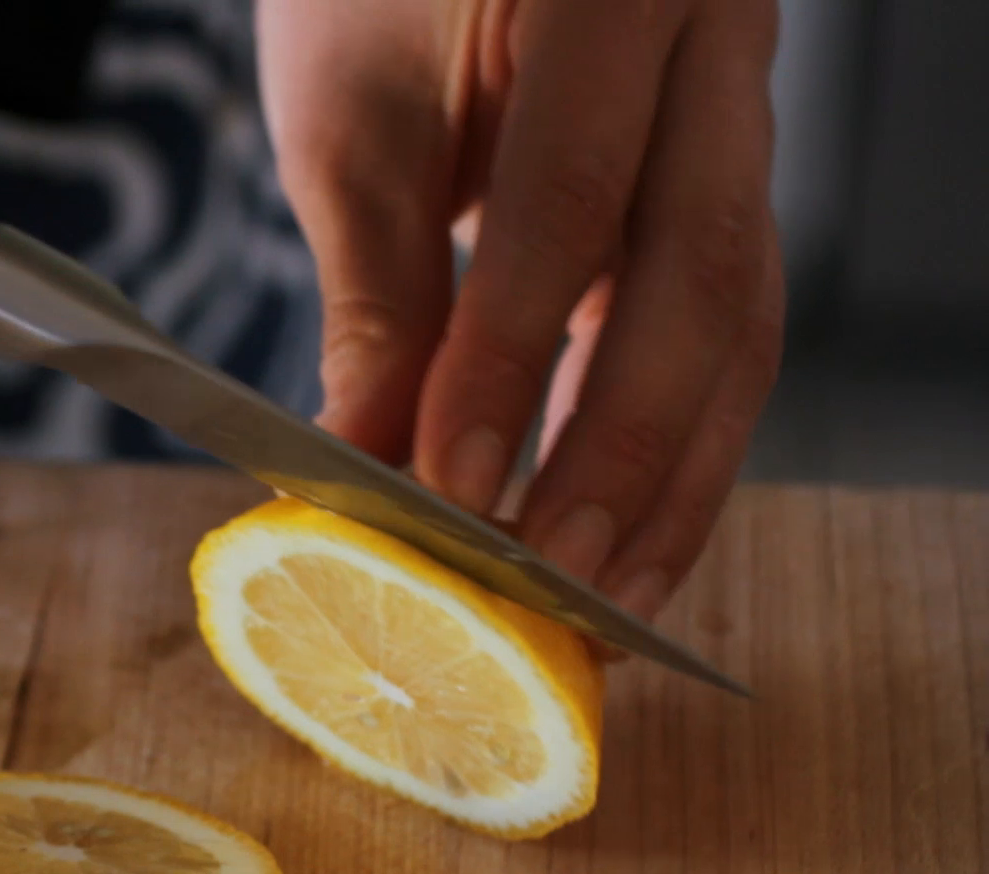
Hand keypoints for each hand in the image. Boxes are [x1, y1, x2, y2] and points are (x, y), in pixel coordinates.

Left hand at [260, 0, 783, 622]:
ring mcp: (737, 110)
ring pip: (742, 310)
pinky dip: (676, 429)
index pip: (573, 200)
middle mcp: (711, 43)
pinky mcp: (723, 177)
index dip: (513, 361)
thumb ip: (377, 296)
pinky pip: (726, 313)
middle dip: (627, 446)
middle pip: (702, 270)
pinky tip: (627, 524)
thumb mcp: (354, 125)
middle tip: (551, 578)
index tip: (451, 490)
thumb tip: (369, 470)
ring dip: (677, 470)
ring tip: (607, 596)